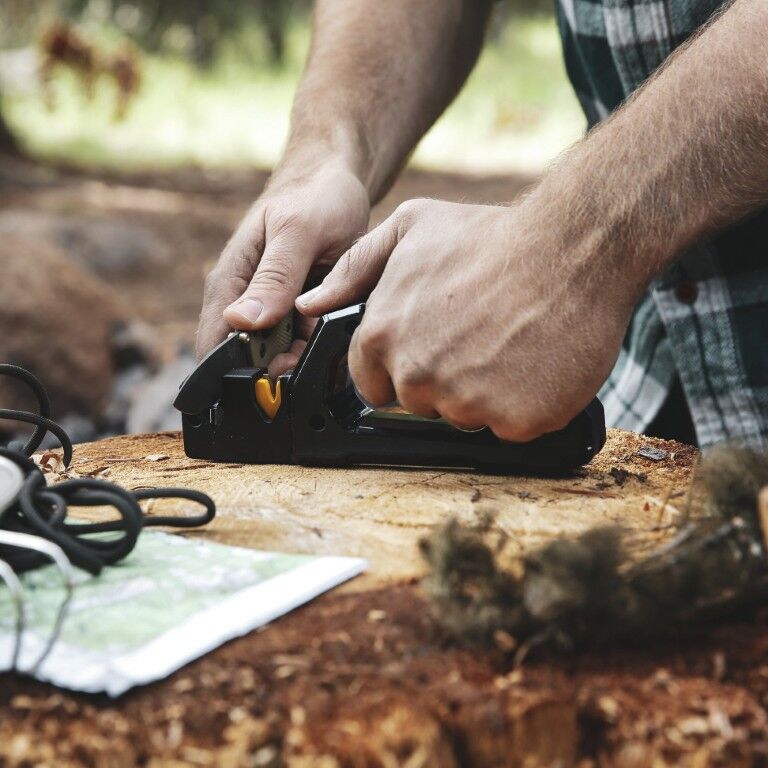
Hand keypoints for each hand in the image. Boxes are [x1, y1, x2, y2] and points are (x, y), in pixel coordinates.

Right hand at [196, 158, 369, 368]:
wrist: (337, 181)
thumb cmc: (314, 197)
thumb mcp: (297, 232)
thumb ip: (274, 277)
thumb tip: (241, 321)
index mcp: (231, 282)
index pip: (215, 345)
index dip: (236, 372)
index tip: (273, 377)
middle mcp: (246, 301)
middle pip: (251, 358)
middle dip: (281, 367)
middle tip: (313, 351)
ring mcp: (272, 309)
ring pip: (283, 355)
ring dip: (306, 355)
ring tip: (330, 328)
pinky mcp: (297, 312)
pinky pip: (307, 341)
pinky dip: (322, 341)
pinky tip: (338, 324)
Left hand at [297, 198, 635, 441]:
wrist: (574, 247)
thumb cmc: (492, 235)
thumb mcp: (409, 230)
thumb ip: (352, 270)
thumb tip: (309, 304)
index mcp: (383, 337)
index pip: (374, 384)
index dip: (400, 368)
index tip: (431, 348)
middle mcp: (418, 375)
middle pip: (419, 402)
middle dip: (442, 379)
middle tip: (478, 338)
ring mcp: (467, 403)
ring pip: (465, 417)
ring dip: (484, 392)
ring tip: (510, 342)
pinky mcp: (515, 421)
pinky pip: (510, 427)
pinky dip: (524, 405)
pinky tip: (535, 363)